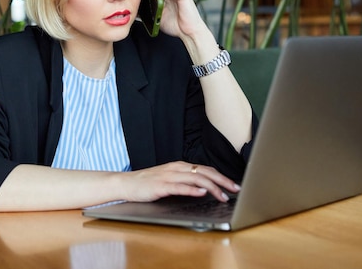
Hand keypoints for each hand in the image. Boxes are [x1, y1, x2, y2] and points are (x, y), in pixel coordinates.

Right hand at [120, 161, 240, 202]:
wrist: (126, 184)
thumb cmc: (147, 183)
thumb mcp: (169, 179)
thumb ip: (185, 181)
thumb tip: (205, 188)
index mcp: (180, 166)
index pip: (206, 169)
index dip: (222, 176)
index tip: (234, 185)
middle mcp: (177, 169)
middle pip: (205, 172)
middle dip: (222, 181)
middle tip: (235, 189)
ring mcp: (169, 176)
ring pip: (196, 179)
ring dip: (212, 187)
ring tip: (223, 195)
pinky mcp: (161, 186)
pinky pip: (180, 187)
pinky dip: (192, 190)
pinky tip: (201, 193)